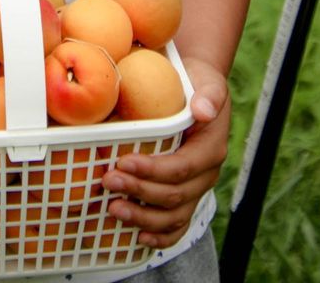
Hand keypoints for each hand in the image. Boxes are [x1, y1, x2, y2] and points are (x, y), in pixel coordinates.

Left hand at [100, 57, 229, 248]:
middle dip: (139, 192)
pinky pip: (178, 225)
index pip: (182, 168)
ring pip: (174, 216)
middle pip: (174, 195)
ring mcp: (197, 189)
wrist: (199, 90)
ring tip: (113, 208)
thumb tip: (203, 111)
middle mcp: (206, 174)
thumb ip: (209, 96)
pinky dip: (161, 237)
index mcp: (211, 149)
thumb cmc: (197, 83)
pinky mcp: (188, 196)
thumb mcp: (207, 82)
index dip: (152, 171)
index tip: (123, 162)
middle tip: (108, 181)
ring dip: (143, 217)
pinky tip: (139, 238)